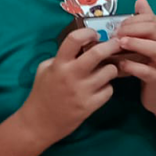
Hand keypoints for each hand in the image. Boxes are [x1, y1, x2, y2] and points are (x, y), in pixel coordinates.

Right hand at [18, 27, 120, 144]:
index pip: (74, 39)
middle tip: (116, 44)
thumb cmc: (42, 94)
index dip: (88, 32)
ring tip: (104, 72)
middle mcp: (71, 75)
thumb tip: (81, 47)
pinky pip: (109, 90)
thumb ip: (61, 58)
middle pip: (98, 53)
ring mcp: (81, 91)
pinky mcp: (89, 106)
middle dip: (111, 45)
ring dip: (110, 69)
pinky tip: (99, 89)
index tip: (94, 34)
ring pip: (110, 71)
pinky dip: (106, 88)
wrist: (39, 123)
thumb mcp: (44, 69)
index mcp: (59, 64)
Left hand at [117, 0, 155, 114]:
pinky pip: (148, 71)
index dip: (133, 19)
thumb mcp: (152, 43)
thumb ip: (146, 24)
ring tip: (119, 43)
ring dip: (135, 44)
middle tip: (115, 34)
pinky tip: (121, 65)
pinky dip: (133, 67)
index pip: (152, 19)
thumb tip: (140, 0)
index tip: (117, 25)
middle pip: (155, 29)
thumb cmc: (155, 67)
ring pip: (155, 49)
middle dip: (132, 28)